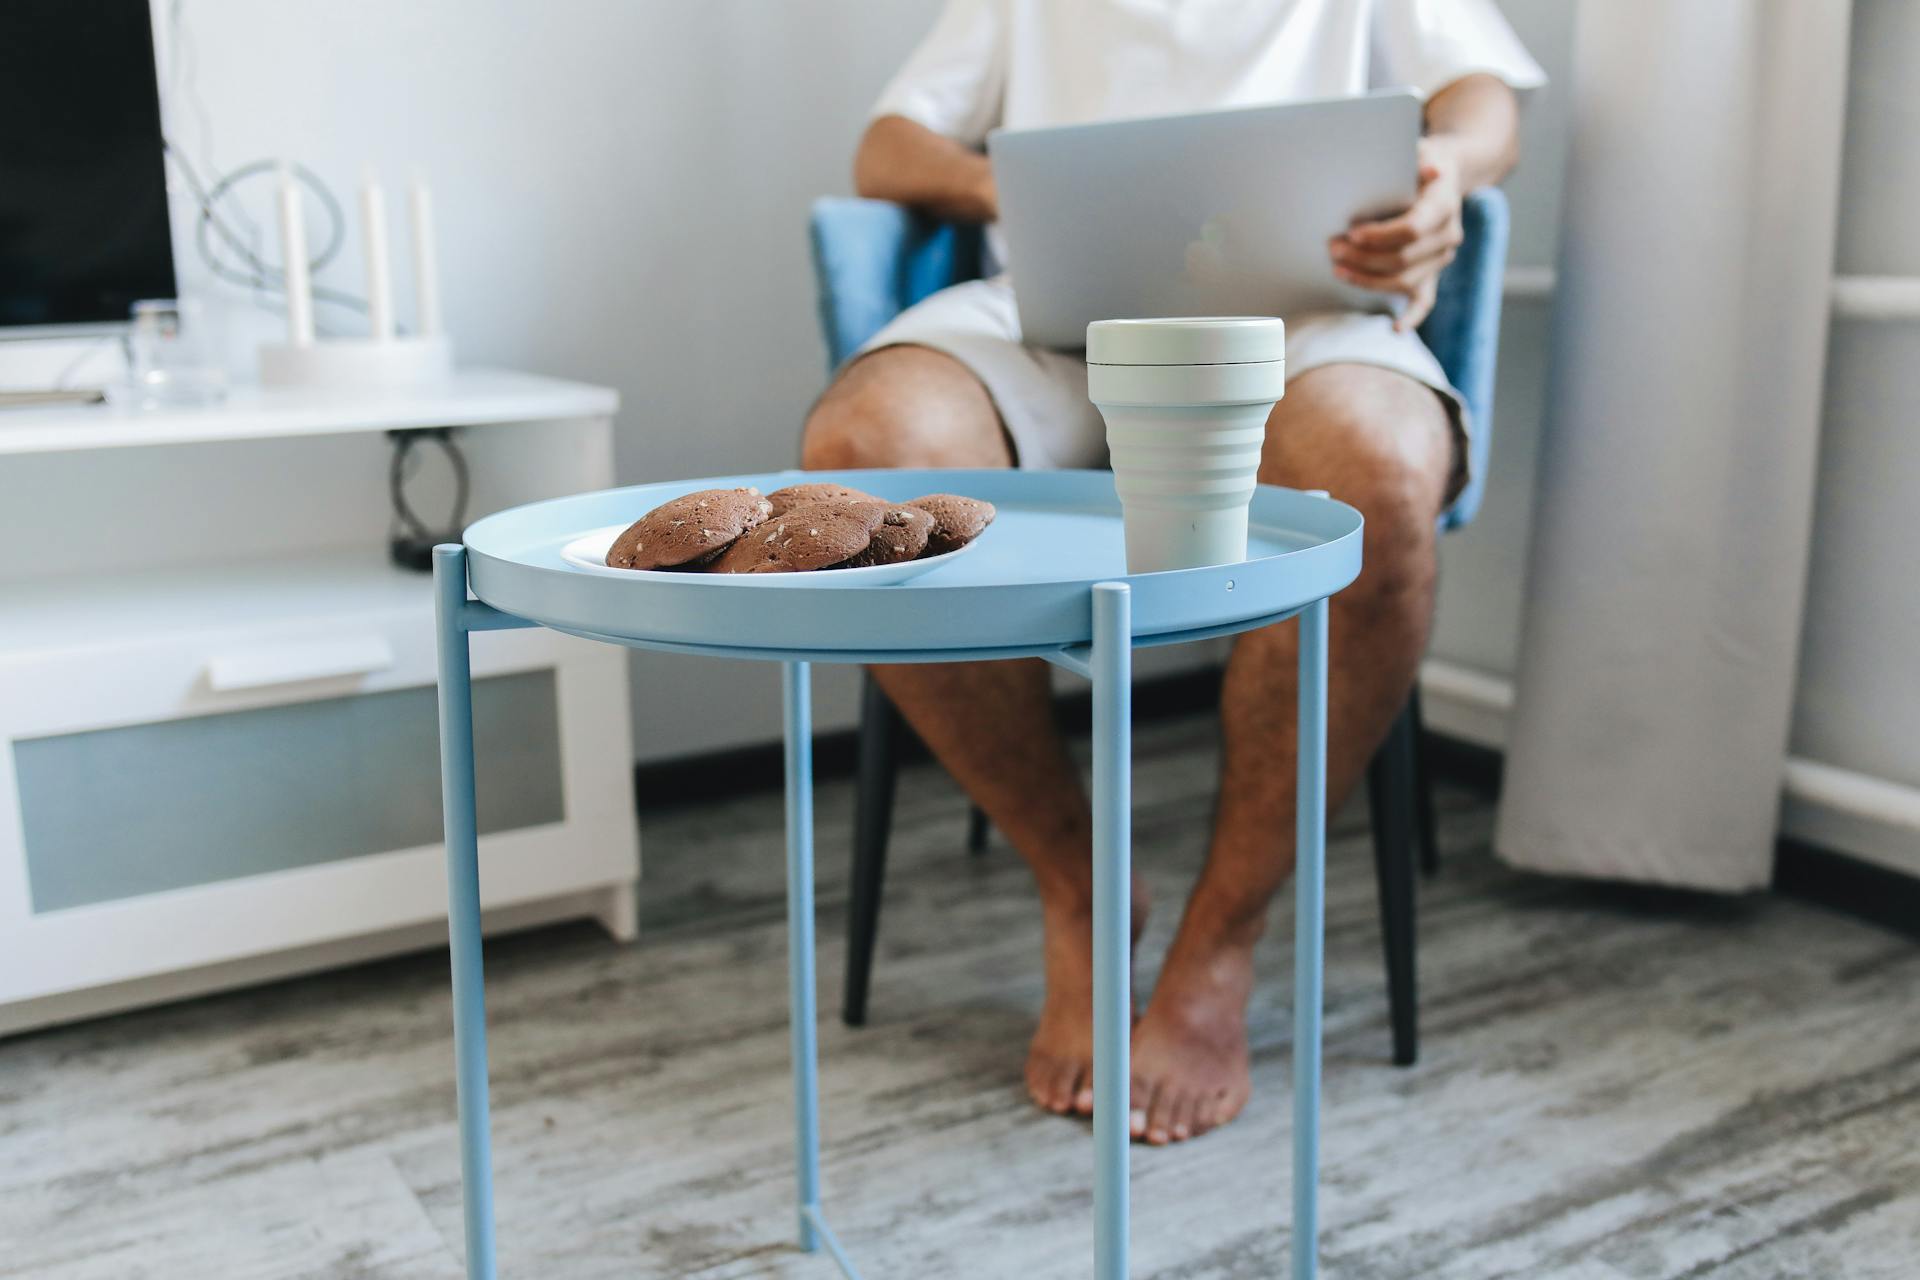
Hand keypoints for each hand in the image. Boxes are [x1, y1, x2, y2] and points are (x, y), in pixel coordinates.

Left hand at [1328, 138, 1464, 331]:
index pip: (1412, 229)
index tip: (1351, 233)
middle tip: (1333, 248)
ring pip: (1404, 281)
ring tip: (1338, 268)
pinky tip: (1395, 329)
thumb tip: (1428, 168)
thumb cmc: (1421, 160)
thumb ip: (1416, 160)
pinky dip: (1411, 317)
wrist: (1445, 172)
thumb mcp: (1418, 151)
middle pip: (1402, 258)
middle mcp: (1448, 236)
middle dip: (1363, 257)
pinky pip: (1424, 301)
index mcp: (1444, 206)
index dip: (1379, 236)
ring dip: (1368, 279)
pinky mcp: (1432, 272)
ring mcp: (1441, 258)